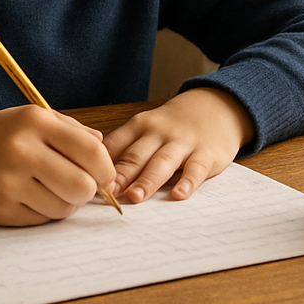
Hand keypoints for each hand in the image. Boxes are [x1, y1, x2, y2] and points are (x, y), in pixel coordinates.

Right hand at [0, 106, 117, 225]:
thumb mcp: (30, 118)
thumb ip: (71, 131)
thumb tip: (105, 152)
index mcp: (34, 121)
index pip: (92, 150)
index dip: (106, 168)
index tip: (103, 175)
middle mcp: (21, 150)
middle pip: (82, 186)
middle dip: (88, 191)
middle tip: (79, 186)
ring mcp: (8, 182)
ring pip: (64, 208)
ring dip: (65, 204)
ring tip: (49, 189)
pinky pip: (41, 221)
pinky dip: (43, 213)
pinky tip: (29, 197)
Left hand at [103, 88, 254, 204]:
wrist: (214, 107)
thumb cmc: (172, 126)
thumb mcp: (146, 128)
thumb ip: (124, 148)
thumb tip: (91, 174)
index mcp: (139, 126)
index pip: (116, 145)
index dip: (101, 163)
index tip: (88, 180)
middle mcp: (158, 132)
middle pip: (136, 155)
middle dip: (121, 174)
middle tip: (107, 192)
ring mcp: (182, 142)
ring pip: (162, 162)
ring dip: (147, 180)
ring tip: (135, 197)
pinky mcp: (205, 153)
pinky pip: (195, 169)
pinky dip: (187, 182)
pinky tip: (179, 194)